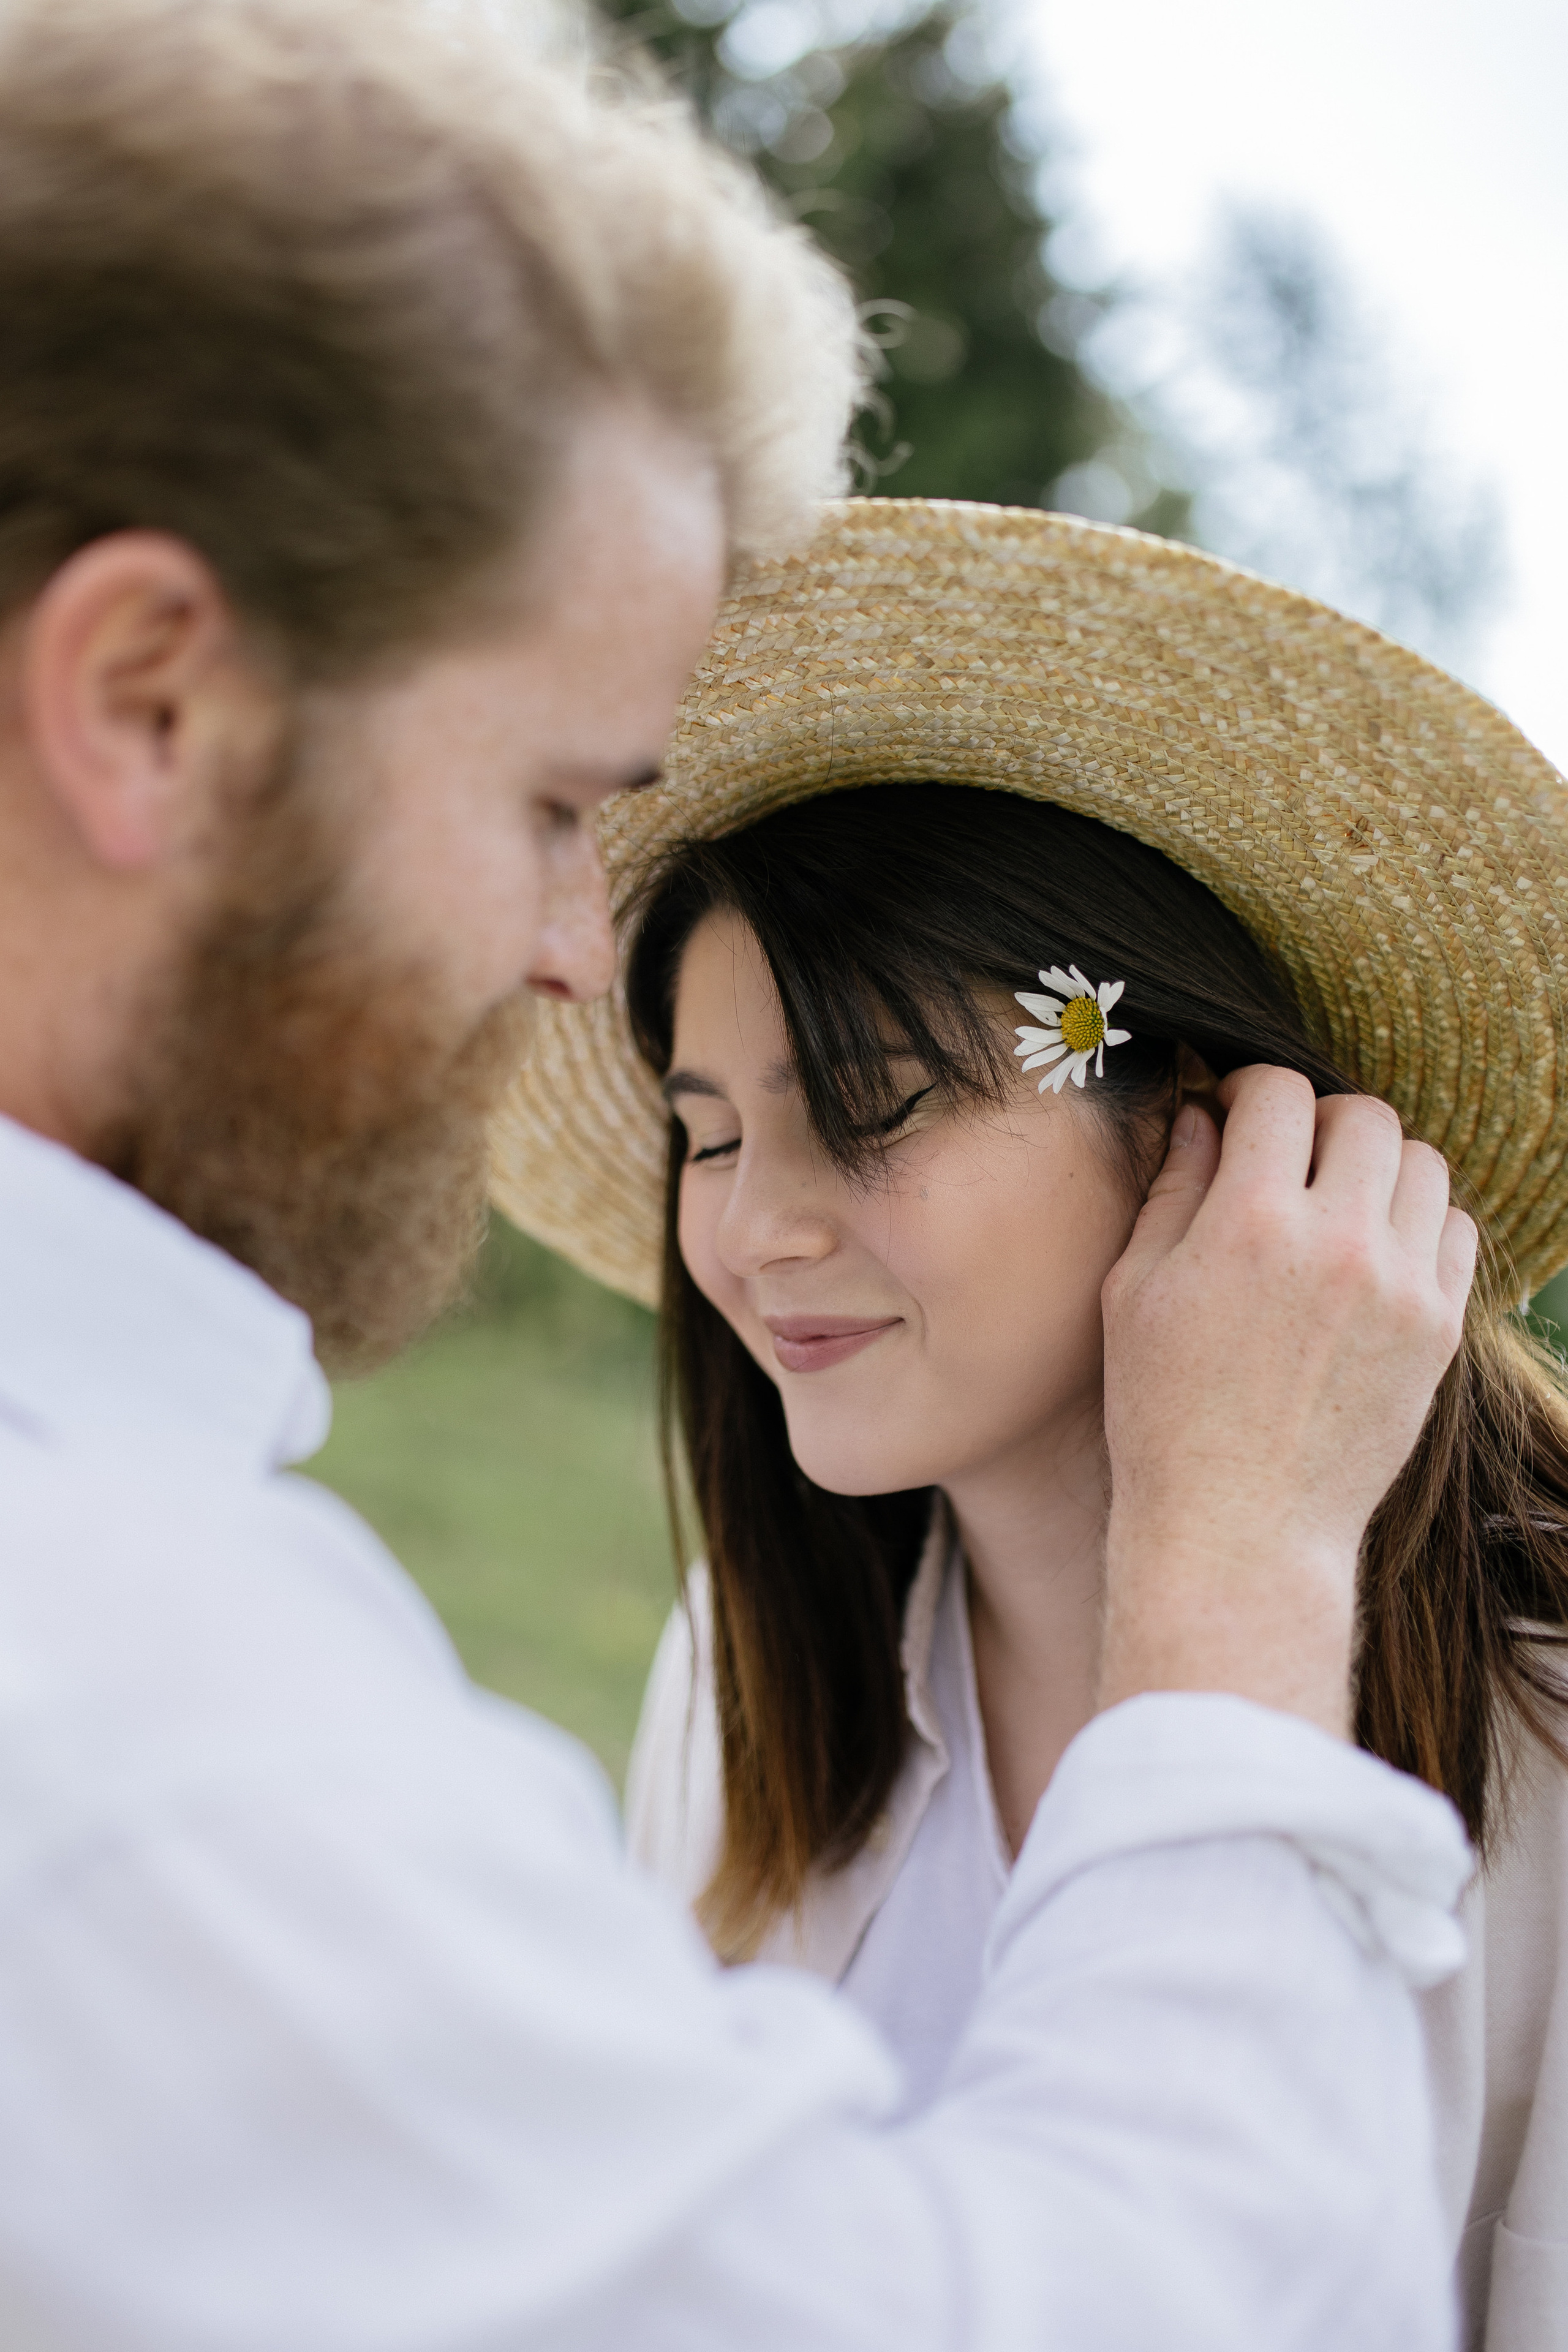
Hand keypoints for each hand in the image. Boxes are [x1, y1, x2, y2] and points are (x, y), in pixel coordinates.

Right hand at [1097, 1067, 1476, 1735]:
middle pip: (1364, 1114)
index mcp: (1251, 1223)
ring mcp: (1402, 1287)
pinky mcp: (1440, 1330)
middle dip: (1319, 1120)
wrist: (1240, 1529)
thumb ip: (1172, 1191)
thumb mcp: (1135, 1292)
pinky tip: (1374, 1251)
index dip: (1249, 1089)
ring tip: (1337, 1202)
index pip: (1279, 1093)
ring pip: (1423, 1163)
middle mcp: (1339, 1243)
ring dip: (1378, 1165)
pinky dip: (1419, 1222)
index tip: (1234, 1113)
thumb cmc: (1166, 1414)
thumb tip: (1202, 1117)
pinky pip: (1457, 1232)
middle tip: (1287, 1157)